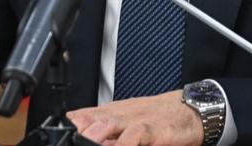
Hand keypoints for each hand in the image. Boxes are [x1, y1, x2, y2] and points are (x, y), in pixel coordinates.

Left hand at [68, 91, 203, 145]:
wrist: (193, 109)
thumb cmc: (161, 117)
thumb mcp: (132, 120)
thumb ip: (111, 131)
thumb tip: (92, 138)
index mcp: (115, 112)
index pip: (86, 114)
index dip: (72, 121)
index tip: (58, 129)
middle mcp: (122, 114)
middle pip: (94, 118)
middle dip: (78, 127)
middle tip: (65, 136)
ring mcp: (138, 120)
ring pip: (110, 123)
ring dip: (94, 132)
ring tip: (85, 139)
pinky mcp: (155, 130)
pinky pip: (137, 135)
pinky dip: (125, 142)